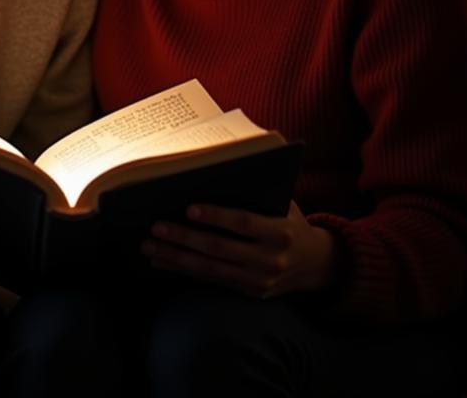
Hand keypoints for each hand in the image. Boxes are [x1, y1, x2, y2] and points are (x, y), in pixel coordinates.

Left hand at [141, 201, 340, 298]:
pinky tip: (162, 261)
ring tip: (149, 246)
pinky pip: (211, 280)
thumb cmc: (291, 221)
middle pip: (220, 249)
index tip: (188, 208)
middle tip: (156, 227)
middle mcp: (270, 260)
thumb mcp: (283, 204)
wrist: (316, 264)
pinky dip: (183, 270)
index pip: (243, 223)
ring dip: (176, 258)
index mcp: (280, 233)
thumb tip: (212, 174)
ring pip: (210, 269)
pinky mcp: (249, 293)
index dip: (216, 216)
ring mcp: (259, 281)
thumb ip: (256, 194)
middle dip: (184, 238)